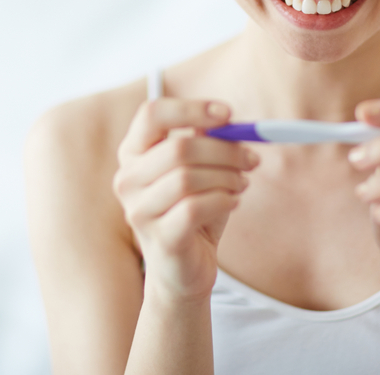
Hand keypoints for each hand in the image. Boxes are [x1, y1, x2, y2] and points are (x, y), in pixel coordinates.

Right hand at [113, 98, 258, 300]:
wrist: (185, 269)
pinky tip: (233, 203)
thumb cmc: (193, 212)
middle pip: (179, 148)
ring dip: (227, 177)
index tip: (227, 113)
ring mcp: (139, 211)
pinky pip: (196, 207)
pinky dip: (224, 200)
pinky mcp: (160, 238)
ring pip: (188, 178)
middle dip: (225, 150)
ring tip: (242, 184)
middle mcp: (128, 179)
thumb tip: (228, 119)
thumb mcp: (200, 170)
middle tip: (252, 158)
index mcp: (133, 153)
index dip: (191, 109)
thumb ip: (207, 141)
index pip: (152, 114)